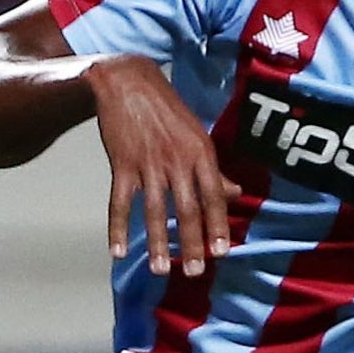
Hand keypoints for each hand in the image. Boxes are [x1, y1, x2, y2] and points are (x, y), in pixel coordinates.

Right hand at [91, 52, 227, 278]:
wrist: (127, 81)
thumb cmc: (166, 109)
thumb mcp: (197, 135)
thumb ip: (213, 169)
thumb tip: (236, 193)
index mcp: (200, 151)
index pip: (213, 195)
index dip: (217, 225)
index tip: (221, 253)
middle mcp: (176, 158)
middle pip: (186, 208)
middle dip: (192, 243)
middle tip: (195, 271)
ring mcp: (148, 162)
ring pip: (154, 210)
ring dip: (157, 243)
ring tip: (161, 270)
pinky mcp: (122, 163)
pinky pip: (120, 202)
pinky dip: (117, 228)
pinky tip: (118, 250)